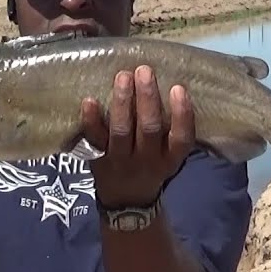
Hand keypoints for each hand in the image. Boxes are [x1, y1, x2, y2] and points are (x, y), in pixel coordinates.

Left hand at [80, 65, 194, 207]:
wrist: (126, 201)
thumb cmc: (152, 165)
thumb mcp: (169, 156)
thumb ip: (171, 129)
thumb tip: (170, 80)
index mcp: (170, 158)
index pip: (181, 138)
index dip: (181, 114)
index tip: (178, 88)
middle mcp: (147, 160)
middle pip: (149, 129)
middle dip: (147, 99)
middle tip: (144, 70)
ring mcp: (121, 160)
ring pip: (122, 131)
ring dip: (122, 102)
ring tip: (123, 76)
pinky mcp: (98, 158)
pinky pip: (94, 139)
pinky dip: (90, 120)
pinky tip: (89, 100)